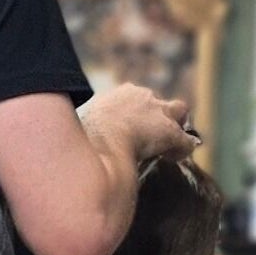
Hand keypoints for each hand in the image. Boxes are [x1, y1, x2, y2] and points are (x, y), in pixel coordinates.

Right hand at [81, 82, 196, 164]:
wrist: (101, 139)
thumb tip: (70, 141)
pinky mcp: (170, 132)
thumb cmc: (85, 136)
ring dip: (176, 125)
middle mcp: (142, 97)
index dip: (134, 113)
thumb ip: (86, 129)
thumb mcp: (80, 127)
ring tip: (171, 144)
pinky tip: (172, 158)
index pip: (132, 97)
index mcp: (119, 95)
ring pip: (179, 110)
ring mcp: (158, 112)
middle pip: (158, 101)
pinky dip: (182, 149)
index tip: (130, 126)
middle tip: (153, 134)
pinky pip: (185, 140)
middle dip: (159, 114)